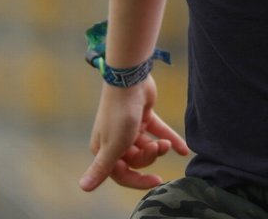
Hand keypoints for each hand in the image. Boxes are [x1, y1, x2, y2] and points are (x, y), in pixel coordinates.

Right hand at [79, 75, 189, 191]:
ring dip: (159, 147)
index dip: (138, 180)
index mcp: (103, 150)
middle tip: (158, 148)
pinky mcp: (144, 116)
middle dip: (150, 156)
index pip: (121, 174)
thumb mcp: (112, 146)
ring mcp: (130, 128)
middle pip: (137, 160)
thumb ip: (102, 168)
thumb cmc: (119, 115)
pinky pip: (158, 132)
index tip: (157, 181)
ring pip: (148, 147)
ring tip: (167, 143)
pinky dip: (171, 139)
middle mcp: (115, 140)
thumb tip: (82, 188)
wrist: (129, 80)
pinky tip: (184, 150)